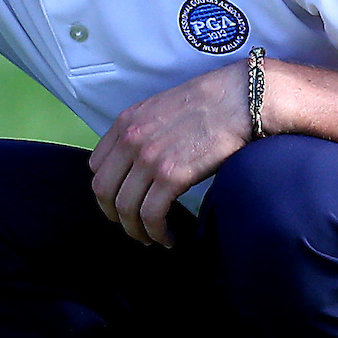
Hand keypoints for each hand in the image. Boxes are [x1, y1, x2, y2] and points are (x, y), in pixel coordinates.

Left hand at [88, 64, 250, 246]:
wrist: (240, 99)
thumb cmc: (209, 103)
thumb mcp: (161, 109)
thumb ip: (142, 131)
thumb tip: (138, 163)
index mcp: (126, 122)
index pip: (96, 166)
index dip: (107, 191)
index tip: (121, 202)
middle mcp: (131, 140)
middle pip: (104, 191)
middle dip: (116, 216)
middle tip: (132, 227)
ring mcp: (150, 158)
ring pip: (126, 208)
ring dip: (136, 230)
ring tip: (152, 238)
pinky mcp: (172, 175)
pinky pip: (151, 215)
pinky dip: (156, 232)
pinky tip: (168, 237)